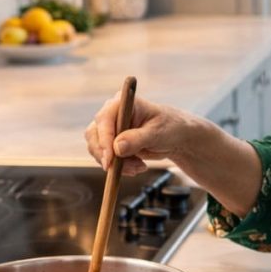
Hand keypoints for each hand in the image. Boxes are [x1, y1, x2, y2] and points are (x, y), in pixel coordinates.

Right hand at [84, 93, 204, 175]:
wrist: (176, 136)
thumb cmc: (170, 127)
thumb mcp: (158, 133)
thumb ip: (137, 139)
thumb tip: (117, 147)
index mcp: (122, 102)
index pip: (104, 120)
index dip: (104, 140)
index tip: (111, 158)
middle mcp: (112, 114)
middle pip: (94, 135)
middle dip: (108, 156)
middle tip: (127, 168)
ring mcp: (109, 129)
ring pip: (97, 149)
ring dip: (115, 164)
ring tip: (139, 167)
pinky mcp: (111, 143)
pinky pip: (105, 157)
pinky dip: (119, 166)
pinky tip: (138, 166)